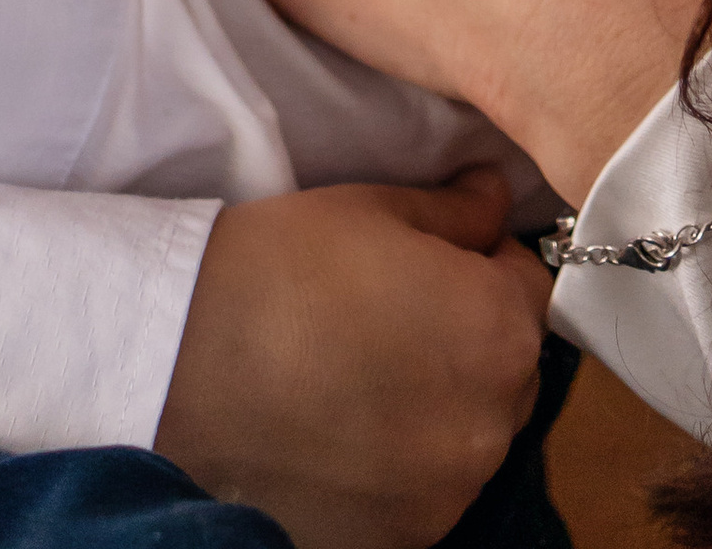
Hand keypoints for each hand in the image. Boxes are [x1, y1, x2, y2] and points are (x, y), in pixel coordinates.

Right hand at [155, 170, 549, 548]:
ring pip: (469, 434)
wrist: (179, 366)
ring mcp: (448, 492)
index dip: (485, 265)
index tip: (435, 262)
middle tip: (392, 316)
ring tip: (360, 375)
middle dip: (470, 338)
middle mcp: (492, 423)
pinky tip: (342, 428)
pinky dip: (402, 461)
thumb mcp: (371, 208)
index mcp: (498, 330)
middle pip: (509, 369)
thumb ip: (455, 210)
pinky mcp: (403, 538)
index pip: (532, 288)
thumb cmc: (278, 269)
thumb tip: (497, 198)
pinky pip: (428, 489)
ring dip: (439, 405)